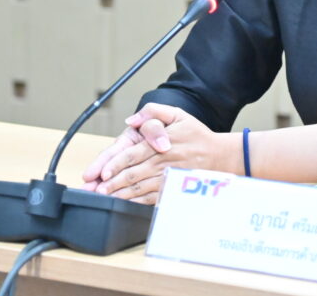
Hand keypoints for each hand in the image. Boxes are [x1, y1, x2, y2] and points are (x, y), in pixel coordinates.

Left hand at [87, 103, 238, 204]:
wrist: (220, 155)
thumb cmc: (196, 135)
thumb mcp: (178, 114)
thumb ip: (153, 112)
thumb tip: (132, 120)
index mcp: (161, 144)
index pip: (133, 155)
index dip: (116, 165)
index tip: (102, 173)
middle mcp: (163, 162)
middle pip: (133, 174)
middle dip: (112, 183)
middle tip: (96, 190)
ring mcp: (168, 178)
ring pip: (140, 188)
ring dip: (121, 194)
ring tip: (105, 198)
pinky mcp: (172, 189)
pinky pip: (152, 198)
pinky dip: (137, 202)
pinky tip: (126, 203)